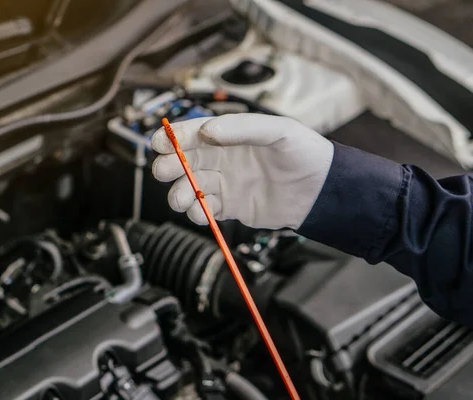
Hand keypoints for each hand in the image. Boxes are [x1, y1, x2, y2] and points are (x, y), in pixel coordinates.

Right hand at [150, 113, 333, 229]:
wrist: (321, 191)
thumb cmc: (304, 153)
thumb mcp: (277, 130)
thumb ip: (241, 127)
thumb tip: (206, 131)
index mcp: (228, 136)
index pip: (192, 134)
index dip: (172, 137)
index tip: (159, 142)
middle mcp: (221, 159)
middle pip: (182, 162)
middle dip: (169, 166)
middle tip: (166, 171)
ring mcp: (224, 184)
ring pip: (188, 188)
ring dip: (178, 193)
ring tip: (183, 199)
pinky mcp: (230, 207)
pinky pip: (204, 211)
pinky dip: (197, 213)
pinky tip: (202, 212)